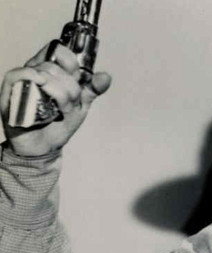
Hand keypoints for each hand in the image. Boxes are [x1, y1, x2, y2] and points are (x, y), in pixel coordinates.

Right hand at [1, 42, 111, 156]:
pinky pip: (19, 75)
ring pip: (43, 72)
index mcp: (50, 70)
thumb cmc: (58, 123)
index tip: (78, 78)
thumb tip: (106, 76)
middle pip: (55, 66)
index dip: (71, 62)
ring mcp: (21, 79)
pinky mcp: (9, 89)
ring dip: (59, 94)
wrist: (44, 146)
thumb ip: (92, 89)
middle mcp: (34, 70)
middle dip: (70, 88)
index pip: (58, 50)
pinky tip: (45, 98)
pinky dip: (36, 84)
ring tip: (61, 110)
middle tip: (70, 105)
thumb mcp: (80, 105)